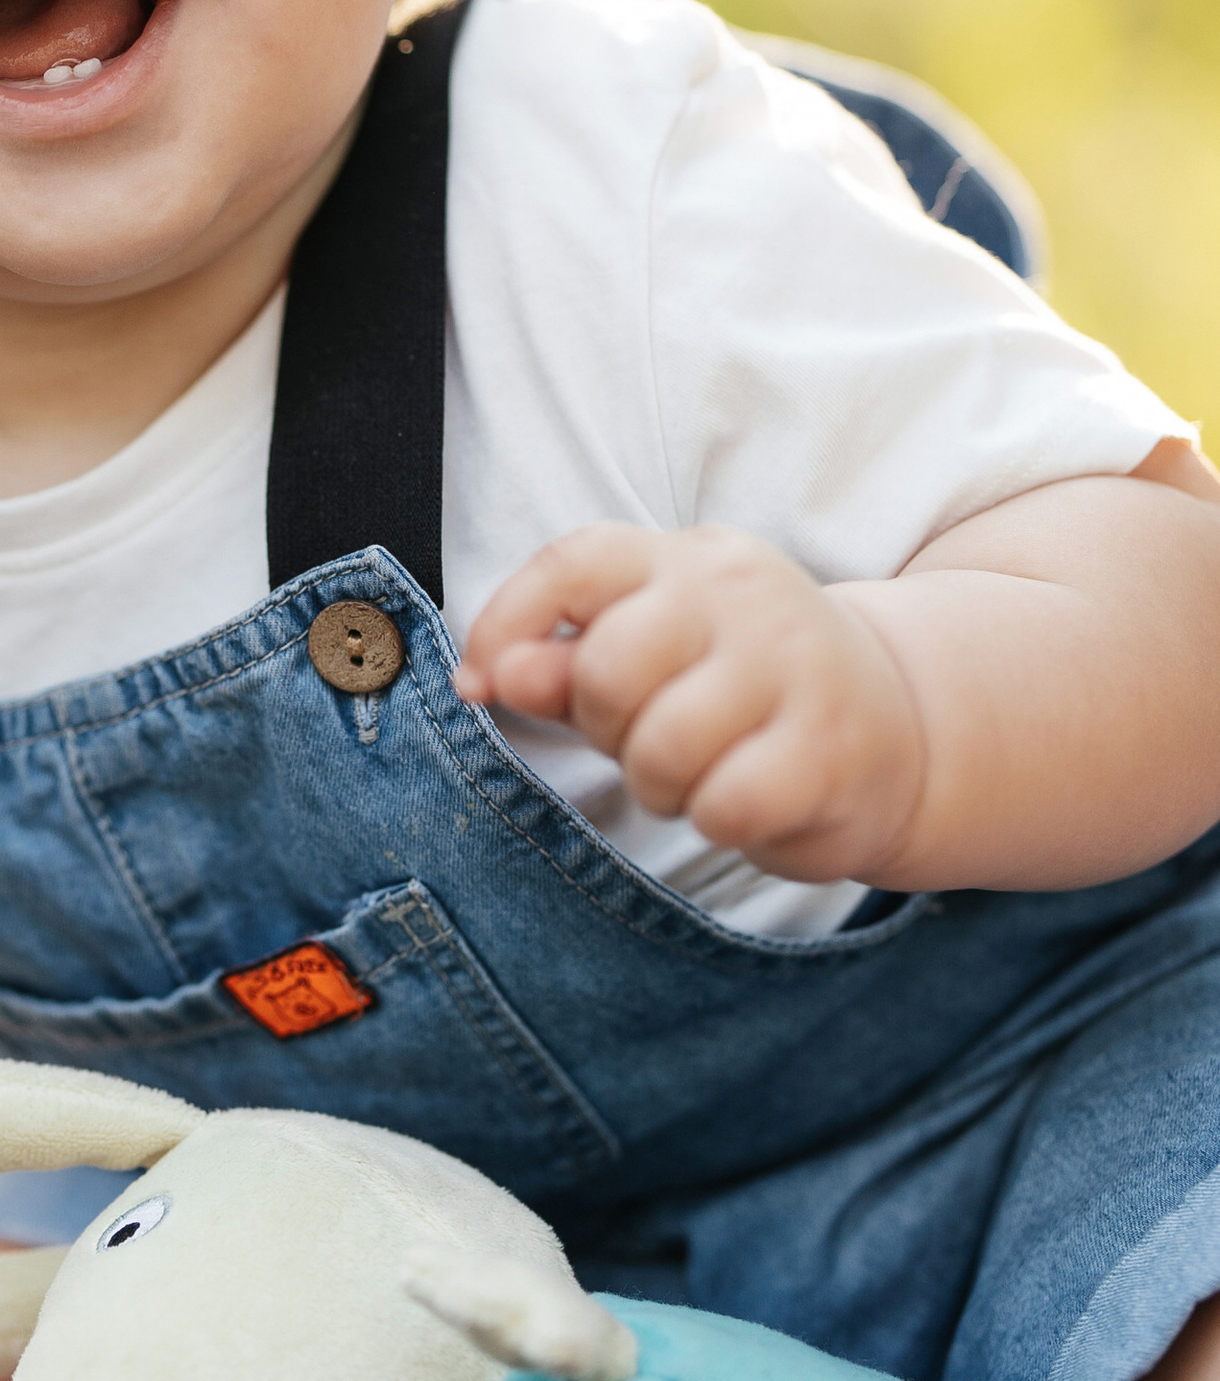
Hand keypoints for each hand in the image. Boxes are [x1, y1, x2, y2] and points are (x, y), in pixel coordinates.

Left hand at [453, 524, 927, 884]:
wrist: (900, 729)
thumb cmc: (738, 696)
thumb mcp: (645, 665)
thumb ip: (561, 664)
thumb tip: (489, 673)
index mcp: (688, 560)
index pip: (573, 564)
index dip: (505, 623)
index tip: (481, 683)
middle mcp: (745, 596)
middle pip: (607, 671)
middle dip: (604, 727)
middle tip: (648, 736)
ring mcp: (798, 666)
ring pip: (662, 750)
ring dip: (663, 786)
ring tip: (704, 770)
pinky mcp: (833, 748)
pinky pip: (722, 805)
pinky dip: (718, 820)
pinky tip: (750, 800)